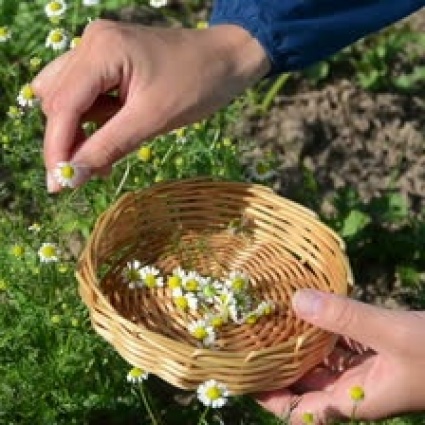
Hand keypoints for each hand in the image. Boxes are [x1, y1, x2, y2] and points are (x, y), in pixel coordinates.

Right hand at [32, 19, 269, 191]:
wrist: (228, 61)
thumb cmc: (198, 85)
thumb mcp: (152, 119)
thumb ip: (107, 147)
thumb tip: (70, 178)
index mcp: (101, 49)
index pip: (62, 106)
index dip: (57, 149)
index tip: (58, 186)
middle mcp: (92, 44)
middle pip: (58, 101)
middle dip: (69, 141)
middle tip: (88, 174)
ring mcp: (100, 51)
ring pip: (69, 100)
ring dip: (82, 132)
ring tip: (109, 156)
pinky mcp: (111, 63)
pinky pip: (88, 96)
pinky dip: (95, 122)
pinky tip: (112, 139)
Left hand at [256, 289, 424, 423]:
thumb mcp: (392, 333)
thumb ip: (345, 317)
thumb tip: (295, 301)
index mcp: (355, 399)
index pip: (302, 412)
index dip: (271, 399)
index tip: (243, 375)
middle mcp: (355, 387)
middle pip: (305, 384)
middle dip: (279, 366)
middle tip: (250, 340)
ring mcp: (366, 368)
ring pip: (322, 361)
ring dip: (299, 345)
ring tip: (271, 321)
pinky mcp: (376, 349)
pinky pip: (340, 342)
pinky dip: (324, 329)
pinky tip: (309, 308)